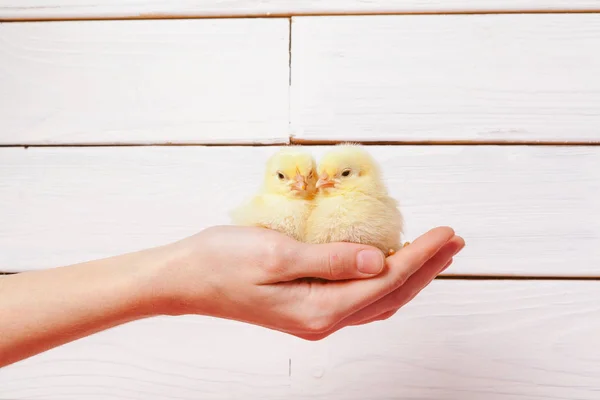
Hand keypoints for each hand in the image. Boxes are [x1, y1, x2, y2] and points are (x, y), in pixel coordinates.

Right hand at [152, 225, 463, 339]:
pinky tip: (388, 266)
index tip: (447, 233)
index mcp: (319, 309)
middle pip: (390, 294)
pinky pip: (359, 297)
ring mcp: (315, 316)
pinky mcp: (306, 307)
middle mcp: (323, 320)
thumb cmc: (222, 261)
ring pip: (378, 298)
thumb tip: (378, 260)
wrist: (186, 278)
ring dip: (409, 275)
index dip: (421, 257)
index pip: (386, 281)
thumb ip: (331, 260)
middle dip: (426, 267)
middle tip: (453, 242)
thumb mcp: (276, 254)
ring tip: (434, 253)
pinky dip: (384, 281)